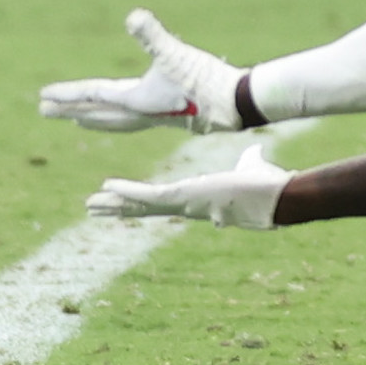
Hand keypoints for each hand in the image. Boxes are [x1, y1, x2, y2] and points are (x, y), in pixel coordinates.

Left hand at [38, 8, 241, 132]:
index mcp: (136, 100)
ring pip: (113, 121)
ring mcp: (154, 117)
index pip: (93, 96)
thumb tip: (133, 16)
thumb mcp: (175, 53)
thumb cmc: (205, 80)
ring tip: (77, 120)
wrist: (236, 105)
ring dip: (93, 119)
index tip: (42, 97)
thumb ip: (152, 36)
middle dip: (70, 111)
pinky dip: (117, 120)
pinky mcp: (168, 116)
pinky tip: (126, 114)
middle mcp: (140, 113)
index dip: (67, 94)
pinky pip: (131, 121)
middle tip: (43, 112)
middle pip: (96, 113)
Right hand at [87, 144, 290, 227]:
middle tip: (93, 206)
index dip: (140, 201)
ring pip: (141, 206)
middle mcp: (186, 206)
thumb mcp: (249, 167)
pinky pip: (151, 196)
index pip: (162, 202)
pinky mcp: (185, 196)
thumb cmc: (264, 185)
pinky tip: (109, 187)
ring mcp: (184, 204)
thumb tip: (254, 155)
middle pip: (144, 209)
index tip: (122, 200)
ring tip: (91, 203)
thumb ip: (247, 162)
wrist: (274, 195)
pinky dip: (129, 192)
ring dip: (116, 204)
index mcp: (197, 199)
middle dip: (119, 207)